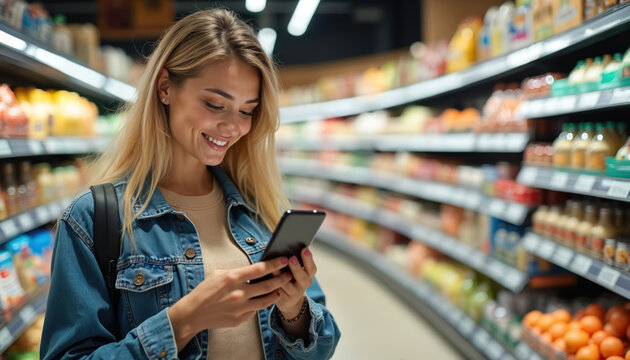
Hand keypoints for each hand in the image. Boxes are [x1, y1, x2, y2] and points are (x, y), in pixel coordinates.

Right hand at [168, 257, 290, 350]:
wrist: (193, 313)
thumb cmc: (205, 291)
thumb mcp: (219, 274)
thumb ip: (237, 272)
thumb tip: (253, 269)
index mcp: (233, 278)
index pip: (260, 269)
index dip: (275, 264)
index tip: (284, 259)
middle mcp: (239, 293)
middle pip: (267, 284)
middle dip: (281, 278)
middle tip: (289, 274)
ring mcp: (240, 307)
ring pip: (266, 300)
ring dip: (277, 293)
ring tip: (282, 288)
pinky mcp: (240, 318)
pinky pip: (256, 310)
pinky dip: (263, 304)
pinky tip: (267, 299)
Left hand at [276, 247, 316, 317]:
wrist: (290, 300)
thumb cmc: (291, 279)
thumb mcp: (297, 271)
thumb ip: (294, 262)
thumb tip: (284, 248)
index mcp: (308, 275)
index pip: (311, 267)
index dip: (308, 258)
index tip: (304, 249)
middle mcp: (304, 284)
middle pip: (302, 277)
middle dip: (297, 267)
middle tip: (292, 258)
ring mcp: (294, 293)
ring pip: (287, 285)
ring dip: (280, 276)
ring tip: (275, 268)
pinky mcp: (284, 300)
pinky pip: (277, 292)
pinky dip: (272, 285)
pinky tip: (266, 278)